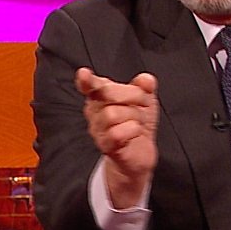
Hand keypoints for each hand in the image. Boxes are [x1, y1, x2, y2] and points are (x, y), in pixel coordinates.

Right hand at [75, 68, 158, 208]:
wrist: (139, 155)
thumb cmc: (136, 125)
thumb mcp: (144, 101)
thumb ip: (145, 87)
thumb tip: (146, 80)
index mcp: (101, 98)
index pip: (89, 86)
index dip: (86, 80)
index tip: (84, 74)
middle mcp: (95, 113)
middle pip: (107, 94)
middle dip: (132, 95)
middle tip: (142, 104)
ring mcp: (99, 131)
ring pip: (112, 113)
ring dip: (134, 116)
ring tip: (137, 122)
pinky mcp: (107, 147)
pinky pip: (117, 133)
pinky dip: (133, 130)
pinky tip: (135, 133)